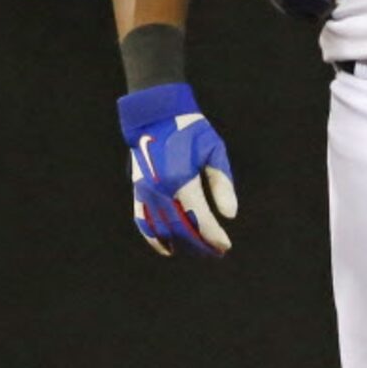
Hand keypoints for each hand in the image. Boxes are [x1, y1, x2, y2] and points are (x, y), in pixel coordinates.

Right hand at [119, 82, 236, 257]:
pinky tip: (168, 248)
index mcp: (180, 179)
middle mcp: (159, 189)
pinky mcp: (137, 190)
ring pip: (162, 229)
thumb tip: (229, 215)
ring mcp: (145, 191)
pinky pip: (142, 220)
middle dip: (200, 244)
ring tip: (199, 251)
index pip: (199, 218)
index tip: (225, 246)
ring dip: (181, 243)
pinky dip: (153, 237)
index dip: (212, 236)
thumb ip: (222, 184)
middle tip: (216, 252)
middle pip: (181, 228)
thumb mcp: (214, 151)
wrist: (155, 115)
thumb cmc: (190, 131)